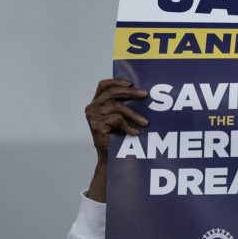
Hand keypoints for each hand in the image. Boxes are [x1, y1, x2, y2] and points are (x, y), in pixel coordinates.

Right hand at [85, 78, 148, 201]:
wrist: (108, 157)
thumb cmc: (116, 137)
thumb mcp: (118, 117)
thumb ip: (122, 104)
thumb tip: (141, 92)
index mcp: (96, 103)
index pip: (103, 85)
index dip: (116, 81)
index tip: (131, 84)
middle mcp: (92, 108)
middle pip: (112, 93)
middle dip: (131, 93)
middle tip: (145, 95)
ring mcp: (93, 117)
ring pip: (118, 108)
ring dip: (134, 115)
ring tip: (145, 122)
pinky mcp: (96, 126)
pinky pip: (117, 120)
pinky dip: (129, 127)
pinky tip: (135, 133)